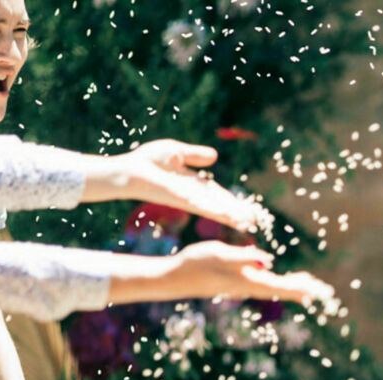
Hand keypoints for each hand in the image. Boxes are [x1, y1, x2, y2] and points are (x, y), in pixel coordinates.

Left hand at [116, 139, 268, 232]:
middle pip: (221, 205)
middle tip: (256, 222)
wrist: (126, 171)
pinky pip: (204, 207)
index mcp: (193, 184)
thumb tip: (215, 157)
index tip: (247, 210)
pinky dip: (219, 212)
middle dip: (237, 213)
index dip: (233, 202)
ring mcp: (188, 199)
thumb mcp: (175, 151)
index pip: (218, 194)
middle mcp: (193, 195)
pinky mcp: (182, 200)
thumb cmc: (145, 161)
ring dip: (233, 217)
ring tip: (249, 225)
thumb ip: (195, 155)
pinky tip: (231, 218)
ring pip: (215, 210)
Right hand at [169, 241, 334, 304]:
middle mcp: (249, 287)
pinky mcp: (238, 283)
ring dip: (295, 287)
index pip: (282, 285)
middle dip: (304, 289)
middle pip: (282, 289)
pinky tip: (287, 281)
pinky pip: (267, 285)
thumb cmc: (195, 263)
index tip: (319, 291)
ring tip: (313, 287)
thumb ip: (243, 257)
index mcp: (248, 281)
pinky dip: (282, 284)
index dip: (301, 287)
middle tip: (325, 292)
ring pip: (276, 288)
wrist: (174, 278)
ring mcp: (244, 286)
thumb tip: (268, 261)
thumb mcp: (219, 254)